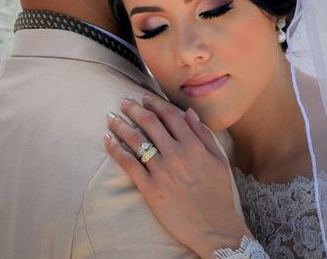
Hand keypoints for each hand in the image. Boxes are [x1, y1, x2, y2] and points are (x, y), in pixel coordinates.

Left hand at [104, 95, 251, 257]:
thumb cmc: (219, 194)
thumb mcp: (219, 160)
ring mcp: (162, 171)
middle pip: (149, 123)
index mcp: (194, 145)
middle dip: (133, 108)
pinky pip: (128, 163)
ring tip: (111, 117)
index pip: (170, 115)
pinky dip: (115, 149)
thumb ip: (204, 134)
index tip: (144, 98)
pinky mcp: (150, 188)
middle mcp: (177, 154)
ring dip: (120, 125)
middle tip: (123, 102)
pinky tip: (107, 140)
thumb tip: (189, 113)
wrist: (215, 228)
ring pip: (136, 140)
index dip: (154, 103)